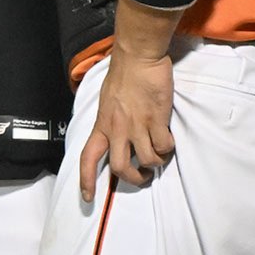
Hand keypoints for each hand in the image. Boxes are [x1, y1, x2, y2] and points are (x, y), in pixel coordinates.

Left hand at [81, 48, 174, 196]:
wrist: (137, 57)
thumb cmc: (123, 75)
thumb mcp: (107, 100)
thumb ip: (112, 120)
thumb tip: (118, 134)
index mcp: (102, 124)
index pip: (88, 157)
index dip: (86, 180)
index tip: (87, 197)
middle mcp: (117, 128)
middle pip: (120, 168)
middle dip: (134, 179)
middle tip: (143, 175)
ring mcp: (137, 125)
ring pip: (147, 161)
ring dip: (155, 164)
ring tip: (159, 154)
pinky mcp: (156, 119)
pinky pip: (163, 146)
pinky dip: (168, 148)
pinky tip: (167, 138)